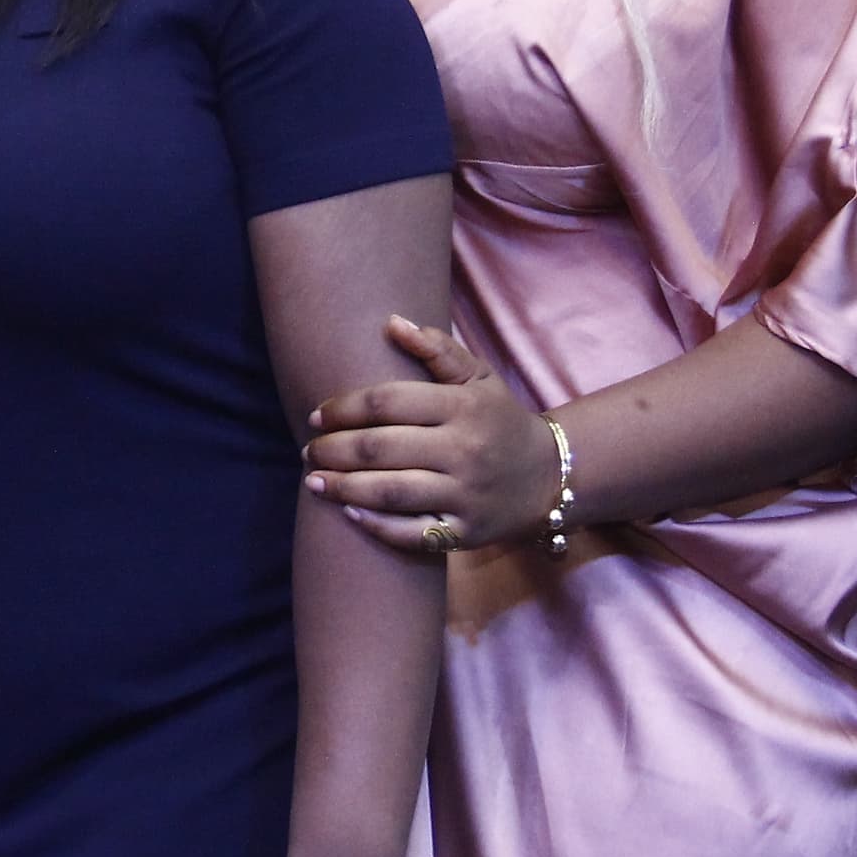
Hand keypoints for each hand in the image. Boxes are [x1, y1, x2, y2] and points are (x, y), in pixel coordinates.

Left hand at [301, 315, 561, 554]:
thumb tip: (391, 322)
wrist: (548, 477)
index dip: (344, 408)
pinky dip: (375, 526)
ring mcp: (465, 494)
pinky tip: (348, 512)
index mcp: (463, 406)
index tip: (316, 415)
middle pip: (380, 448)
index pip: (388, 401)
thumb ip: (437, 348)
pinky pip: (411, 533)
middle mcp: (464, 450)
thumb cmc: (498, 420)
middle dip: (333, 449)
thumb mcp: (479, 377)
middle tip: (308, 450)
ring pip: (389, 492)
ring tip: (314, 481)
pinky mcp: (465, 532)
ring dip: (343, 487)